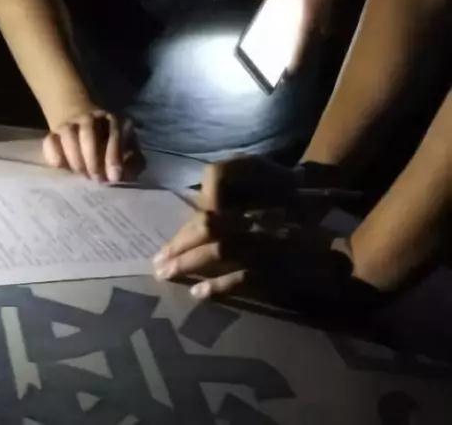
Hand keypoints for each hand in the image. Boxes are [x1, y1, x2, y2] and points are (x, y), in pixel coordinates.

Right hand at [42, 108, 141, 181]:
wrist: (82, 122)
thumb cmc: (109, 144)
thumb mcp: (127, 149)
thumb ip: (133, 162)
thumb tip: (128, 174)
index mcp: (113, 121)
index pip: (114, 133)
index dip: (114, 155)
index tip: (114, 177)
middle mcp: (91, 118)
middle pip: (88, 133)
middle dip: (92, 159)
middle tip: (96, 178)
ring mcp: (70, 124)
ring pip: (68, 135)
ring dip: (75, 159)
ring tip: (81, 174)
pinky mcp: (54, 133)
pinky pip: (50, 141)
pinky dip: (53, 154)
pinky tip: (61, 166)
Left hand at [152, 157, 375, 308]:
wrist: (348, 259)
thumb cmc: (306, 237)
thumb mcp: (269, 222)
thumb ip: (238, 225)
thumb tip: (199, 236)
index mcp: (253, 211)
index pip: (207, 215)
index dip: (182, 233)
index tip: (163, 249)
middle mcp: (258, 223)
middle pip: (207, 228)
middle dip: (179, 247)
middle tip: (158, 266)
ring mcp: (270, 245)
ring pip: (220, 249)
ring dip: (190, 263)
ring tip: (169, 276)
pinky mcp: (282, 270)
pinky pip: (244, 276)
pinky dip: (220, 285)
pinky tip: (200, 294)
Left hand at [258, 0, 351, 72]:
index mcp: (311, 20)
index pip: (302, 47)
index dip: (296, 60)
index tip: (290, 72)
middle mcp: (325, 25)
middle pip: (312, 44)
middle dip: (303, 50)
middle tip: (293, 53)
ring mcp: (337, 20)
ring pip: (321, 35)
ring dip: (313, 39)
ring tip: (303, 38)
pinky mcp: (344, 13)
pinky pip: (329, 26)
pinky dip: (321, 27)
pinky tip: (317, 21)